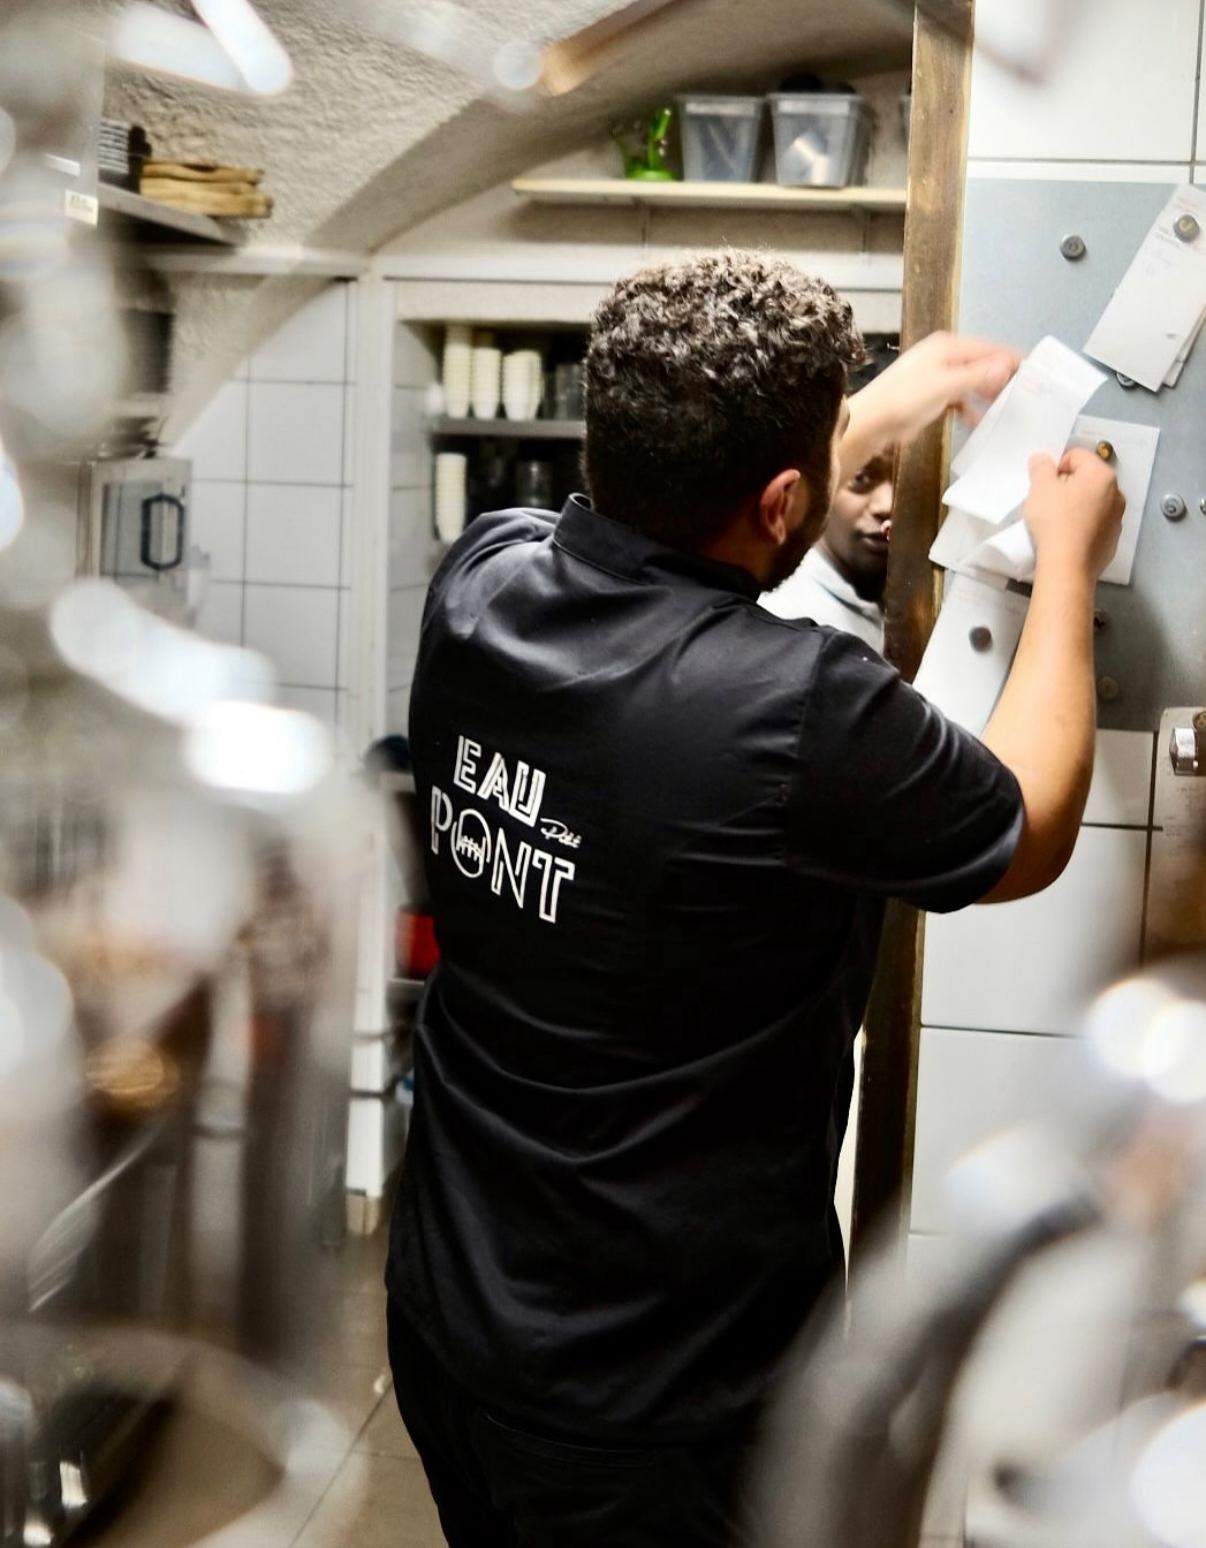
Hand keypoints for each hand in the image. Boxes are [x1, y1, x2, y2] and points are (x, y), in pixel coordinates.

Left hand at [843, 332, 1019, 467]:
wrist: (870, 423)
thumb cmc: (903, 399)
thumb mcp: (944, 386)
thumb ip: (976, 376)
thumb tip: (1006, 366)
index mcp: (947, 347)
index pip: (989, 349)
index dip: (1011, 360)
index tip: (1034, 373)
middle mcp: (944, 357)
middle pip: (981, 365)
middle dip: (1002, 379)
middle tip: (1026, 395)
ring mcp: (937, 377)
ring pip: (971, 384)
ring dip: (987, 396)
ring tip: (1008, 410)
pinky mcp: (931, 397)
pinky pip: (958, 401)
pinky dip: (970, 410)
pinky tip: (981, 423)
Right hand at [1023, 449, 1124, 579]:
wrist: (1067, 567)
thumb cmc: (1054, 521)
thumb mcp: (1040, 489)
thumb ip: (1041, 468)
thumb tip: (1042, 459)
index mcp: (1101, 475)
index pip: (1076, 456)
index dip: (1056, 466)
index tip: (1044, 486)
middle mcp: (1116, 493)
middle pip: (1087, 479)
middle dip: (1067, 486)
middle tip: (1048, 503)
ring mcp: (1117, 518)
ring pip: (1093, 502)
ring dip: (1077, 505)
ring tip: (1058, 522)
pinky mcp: (1113, 540)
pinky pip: (1096, 524)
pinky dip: (1084, 525)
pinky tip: (1069, 538)